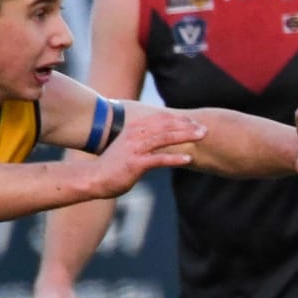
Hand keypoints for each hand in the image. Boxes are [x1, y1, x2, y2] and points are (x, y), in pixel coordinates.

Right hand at [87, 112, 203, 197]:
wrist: (93, 178)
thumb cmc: (112, 165)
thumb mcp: (127, 147)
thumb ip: (141, 141)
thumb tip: (157, 140)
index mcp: (134, 129)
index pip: (160, 119)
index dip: (178, 120)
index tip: (194, 123)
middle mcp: (135, 135)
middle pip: (166, 126)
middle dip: (187, 126)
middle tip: (204, 128)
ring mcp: (135, 149)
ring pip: (165, 138)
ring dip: (185, 136)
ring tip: (201, 136)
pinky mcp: (136, 164)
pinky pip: (159, 159)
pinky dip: (175, 158)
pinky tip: (188, 159)